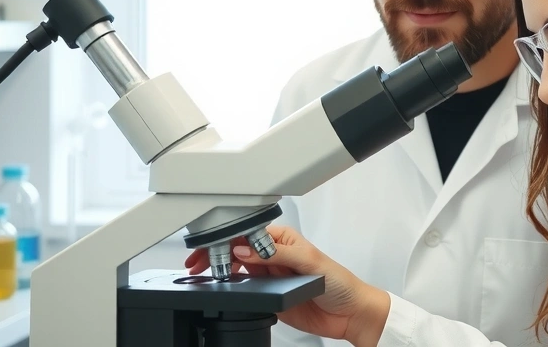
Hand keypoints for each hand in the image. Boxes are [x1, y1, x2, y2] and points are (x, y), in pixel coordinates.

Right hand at [184, 225, 389, 346]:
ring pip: (238, 269)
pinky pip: (245, 290)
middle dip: (216, 252)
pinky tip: (223, 287)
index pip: (249, 232)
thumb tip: (245, 248)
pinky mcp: (270, 296)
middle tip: (197, 262)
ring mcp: (271, 276)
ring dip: (220, 269)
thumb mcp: (309, 261)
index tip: (211, 244)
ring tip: (203, 273)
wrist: (350, 314)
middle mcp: (275, 256)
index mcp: (284, 240)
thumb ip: (276, 254)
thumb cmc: (340, 282)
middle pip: (238, 250)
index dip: (228, 237)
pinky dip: (231, 288)